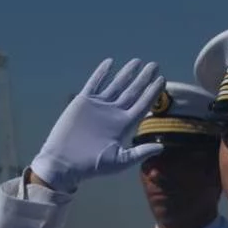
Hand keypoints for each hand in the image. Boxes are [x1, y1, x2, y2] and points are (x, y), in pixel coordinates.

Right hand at [30, 58, 165, 191]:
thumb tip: (161, 148)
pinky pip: (94, 83)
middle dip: (144, 78)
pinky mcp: (83, 102)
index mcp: (124, 125)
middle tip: (155, 65)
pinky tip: (110, 62)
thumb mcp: (119, 161)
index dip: (153, 92)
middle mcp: (113, 113)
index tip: (162, 80)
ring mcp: (99, 106)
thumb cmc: (92, 165)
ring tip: (138, 62)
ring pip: (116, 85)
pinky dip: (101, 73)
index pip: (143, 104)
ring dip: (127, 73)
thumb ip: (140, 153)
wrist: (65, 162)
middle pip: (133, 91)